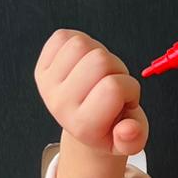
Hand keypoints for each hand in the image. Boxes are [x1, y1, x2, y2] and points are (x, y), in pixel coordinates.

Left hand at [35, 30, 148, 155]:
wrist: (85, 123)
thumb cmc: (111, 126)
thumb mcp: (131, 140)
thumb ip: (134, 138)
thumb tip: (128, 130)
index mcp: (84, 125)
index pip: (113, 88)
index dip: (130, 88)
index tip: (126, 100)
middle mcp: (61, 105)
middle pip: (99, 60)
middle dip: (117, 68)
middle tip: (114, 84)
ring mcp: (48, 85)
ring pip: (81, 44)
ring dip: (100, 52)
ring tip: (100, 73)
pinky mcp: (42, 67)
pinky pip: (63, 37)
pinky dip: (82, 43)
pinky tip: (85, 62)